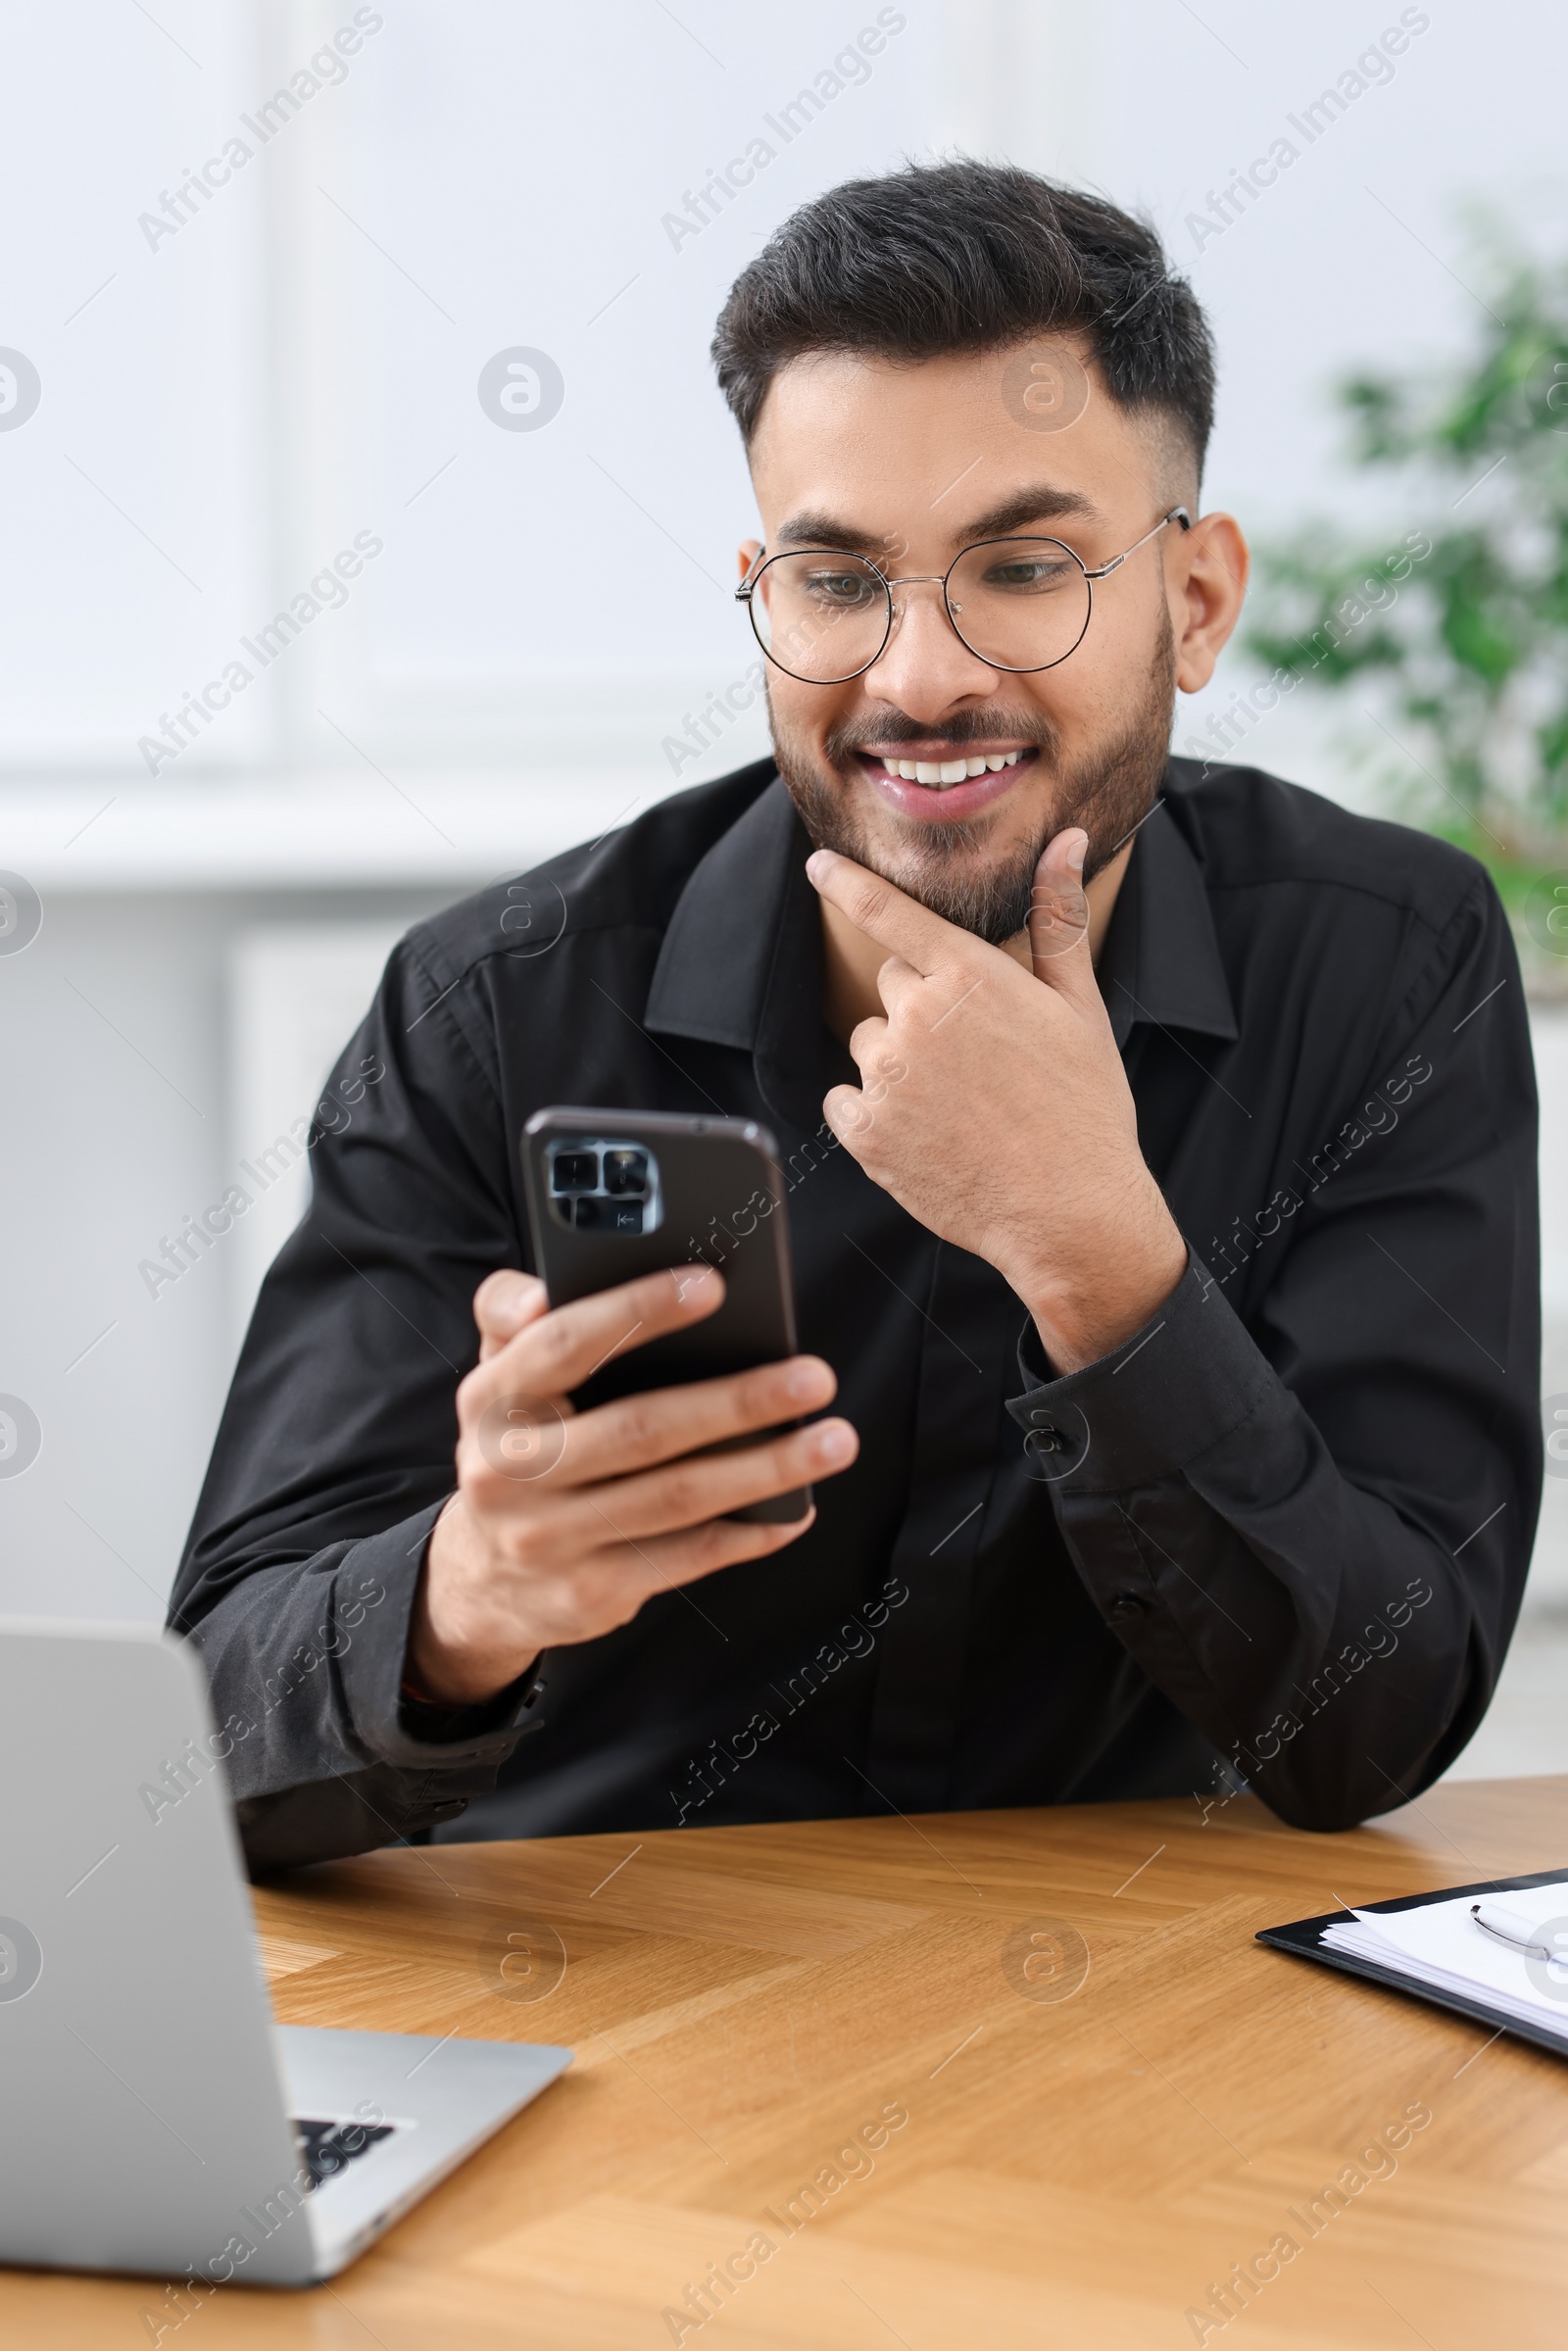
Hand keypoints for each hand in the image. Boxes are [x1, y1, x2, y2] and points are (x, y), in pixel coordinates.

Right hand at [407, 1264, 857, 1704]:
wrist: (482, 1580)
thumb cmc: (515, 1446)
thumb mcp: (495, 1375)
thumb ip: (510, 1312)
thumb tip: (543, 1288)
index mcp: (490, 1399)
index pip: (565, 1344)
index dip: (638, 1311)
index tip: (715, 1286)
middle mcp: (510, 1472)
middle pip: (640, 1429)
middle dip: (737, 1401)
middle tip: (814, 1377)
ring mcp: (550, 1540)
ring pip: (675, 1498)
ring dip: (766, 1469)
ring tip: (834, 1440)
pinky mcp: (589, 1594)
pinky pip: (686, 1557)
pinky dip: (750, 1532)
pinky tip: (797, 1507)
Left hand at [806, 830, 1185, 1371]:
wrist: (1071, 1212)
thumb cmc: (1085, 1108)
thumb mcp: (1080, 1006)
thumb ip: (1057, 919)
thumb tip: (1068, 842)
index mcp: (970, 977)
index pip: (890, 913)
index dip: (847, 883)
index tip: (817, 865)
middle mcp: (918, 1018)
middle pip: (893, 987)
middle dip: (925, 1010)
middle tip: (980, 1060)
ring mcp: (887, 1078)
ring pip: (870, 1044)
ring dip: (900, 1064)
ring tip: (960, 1104)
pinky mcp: (866, 1134)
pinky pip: (845, 1100)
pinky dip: (875, 1114)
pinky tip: (928, 1133)